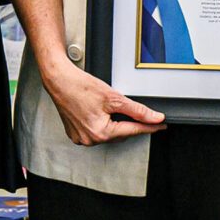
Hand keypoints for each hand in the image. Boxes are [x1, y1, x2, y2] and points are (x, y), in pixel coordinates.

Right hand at [42, 59, 164, 145]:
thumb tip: (154, 118)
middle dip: (129, 123)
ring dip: (115, 124)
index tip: (161, 126)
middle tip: (135, 111)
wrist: (59, 80)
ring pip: (108, 134)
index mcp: (100, 133)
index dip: (149, 127)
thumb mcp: (114, 97)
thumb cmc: (80, 86)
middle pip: (120, 134)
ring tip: (111, 107)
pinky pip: (95, 132)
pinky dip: (102, 124)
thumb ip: (137, 110)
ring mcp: (81, 138)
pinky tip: (100, 112)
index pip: (132, 131)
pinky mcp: (75, 133)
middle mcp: (90, 139)